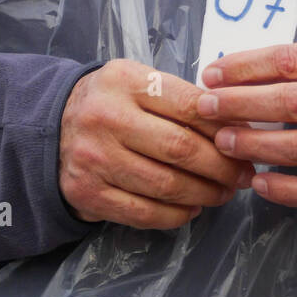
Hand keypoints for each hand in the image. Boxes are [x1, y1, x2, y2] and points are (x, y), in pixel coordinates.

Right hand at [59, 59, 254, 229]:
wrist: (51, 126)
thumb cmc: (111, 101)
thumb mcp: (139, 81)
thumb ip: (180, 98)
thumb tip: (235, 126)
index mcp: (126, 81)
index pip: (188, 106)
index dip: (224, 128)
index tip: (246, 141)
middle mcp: (107, 118)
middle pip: (180, 149)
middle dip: (221, 167)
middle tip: (243, 175)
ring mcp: (95, 159)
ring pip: (166, 185)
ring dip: (205, 194)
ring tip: (223, 193)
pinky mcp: (88, 194)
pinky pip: (144, 213)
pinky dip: (176, 215)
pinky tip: (192, 208)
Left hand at [197, 42, 296, 211]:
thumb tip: (233, 71)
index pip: (290, 60)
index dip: (246, 68)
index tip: (212, 75)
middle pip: (291, 102)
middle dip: (241, 104)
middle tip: (206, 107)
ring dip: (255, 145)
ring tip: (223, 141)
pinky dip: (283, 188)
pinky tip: (258, 182)